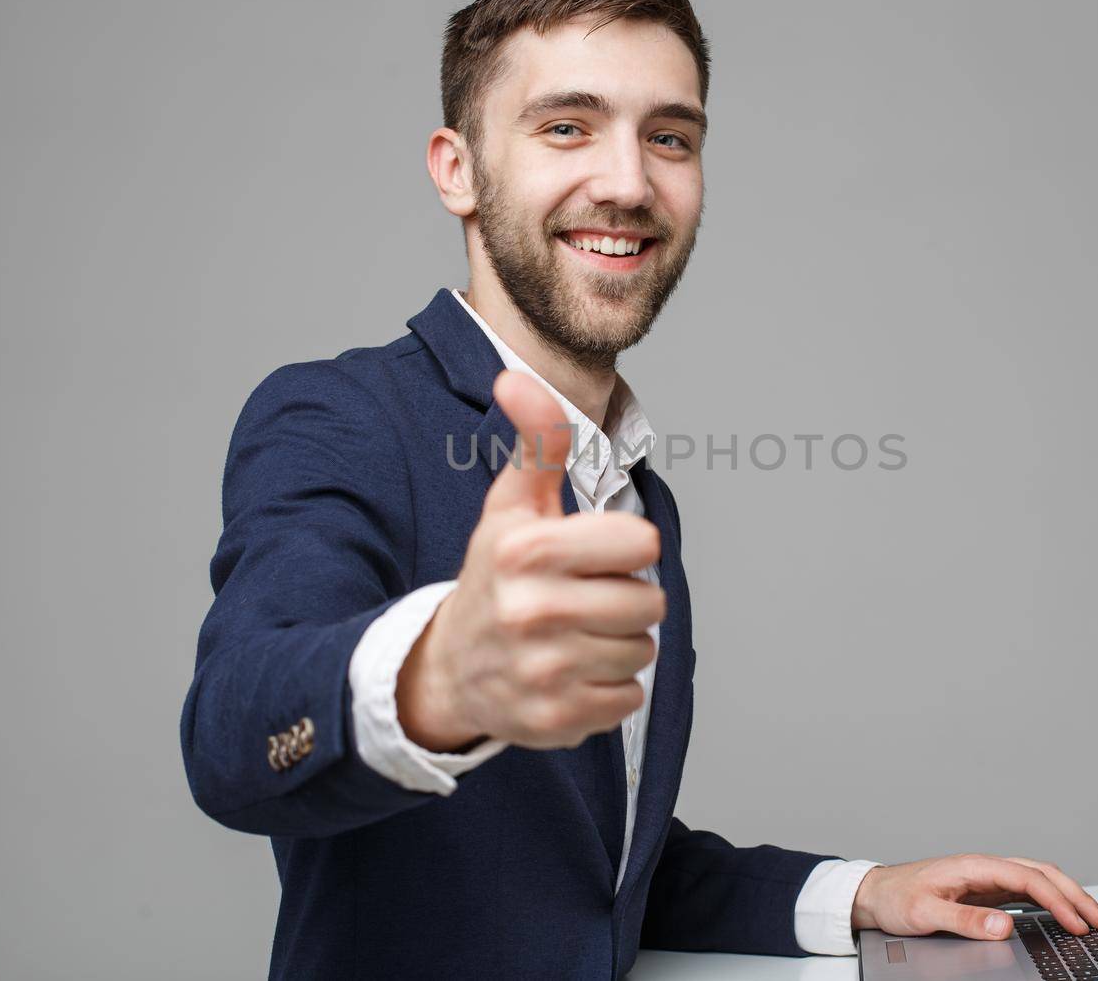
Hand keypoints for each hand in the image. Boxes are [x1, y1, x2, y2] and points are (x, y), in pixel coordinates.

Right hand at [395, 369, 664, 750]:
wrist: (449, 669)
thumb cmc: (494, 578)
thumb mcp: (511, 505)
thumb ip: (534, 441)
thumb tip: (514, 378)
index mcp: (523, 551)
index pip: (640, 542)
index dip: (625, 546)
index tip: (596, 553)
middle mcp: (531, 612)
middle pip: (648, 602)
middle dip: (625, 598)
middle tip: (583, 598)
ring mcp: (544, 671)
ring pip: (642, 651)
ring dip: (618, 643)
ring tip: (574, 634)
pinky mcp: (557, 719)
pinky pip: (629, 698)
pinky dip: (608, 688)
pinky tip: (571, 672)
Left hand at [850, 853, 1097, 939]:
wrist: (876, 893)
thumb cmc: (897, 898)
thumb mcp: (925, 912)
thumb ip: (965, 920)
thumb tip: (1004, 924)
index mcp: (975, 866)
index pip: (1028, 879)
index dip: (1057, 901)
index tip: (1077, 924)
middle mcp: (985, 868)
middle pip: (1042, 874)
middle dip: (1076, 895)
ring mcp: (987, 879)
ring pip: (1039, 880)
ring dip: (1069, 896)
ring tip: (1095, 917)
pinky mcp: (986, 892)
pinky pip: (1028, 892)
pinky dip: (1052, 901)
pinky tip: (1064, 915)